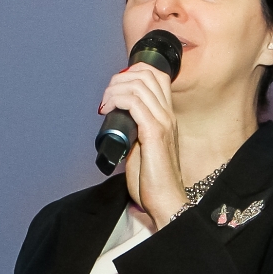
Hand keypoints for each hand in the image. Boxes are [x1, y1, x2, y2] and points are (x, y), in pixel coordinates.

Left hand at [100, 62, 184, 226]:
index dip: (132, 73)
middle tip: (105, 96)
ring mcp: (162, 123)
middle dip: (119, 78)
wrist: (165, 200)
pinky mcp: (154, 133)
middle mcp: (167, 115)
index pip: (156, 76)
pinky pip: (134, 103)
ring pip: (139, 85)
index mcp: (166, 116)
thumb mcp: (142, 147)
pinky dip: (116, 100)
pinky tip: (107, 110)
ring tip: (104, 104)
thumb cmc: (152, 179)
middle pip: (147, 75)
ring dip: (114, 89)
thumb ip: (134, 131)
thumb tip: (115, 122)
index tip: (114, 89)